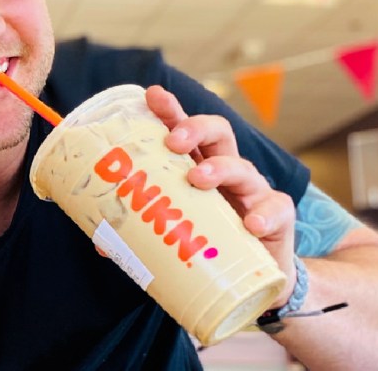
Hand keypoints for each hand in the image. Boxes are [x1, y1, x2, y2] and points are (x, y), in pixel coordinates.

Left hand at [145, 85, 296, 305]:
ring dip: (220, 168)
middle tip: (172, 143)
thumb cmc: (208, 244)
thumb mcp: (176, 232)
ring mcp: (253, 192)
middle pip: (217, 133)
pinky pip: (276, 208)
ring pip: (243, 167)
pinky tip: (251, 224)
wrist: (251, 281)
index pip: (184, 131)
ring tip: (199, 179)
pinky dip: (264, 213)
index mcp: (197, 168)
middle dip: (195, 128)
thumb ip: (142, 233)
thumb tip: (101, 244)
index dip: (170, 111)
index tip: (153, 96)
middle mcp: (226, 172)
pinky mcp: (277, 217)